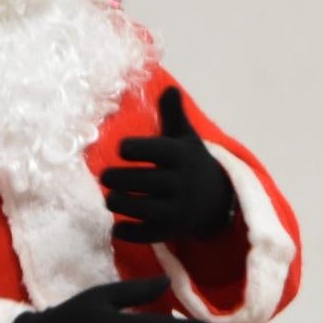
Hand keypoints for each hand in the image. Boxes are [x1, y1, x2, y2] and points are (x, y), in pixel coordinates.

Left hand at [102, 90, 237, 245]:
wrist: (218, 201)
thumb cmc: (191, 165)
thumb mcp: (186, 139)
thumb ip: (173, 115)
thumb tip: (170, 88)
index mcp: (184, 157)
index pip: (158, 151)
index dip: (136, 148)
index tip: (121, 148)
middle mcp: (184, 183)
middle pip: (145, 181)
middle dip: (120, 179)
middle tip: (105, 177)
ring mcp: (179, 210)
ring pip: (144, 208)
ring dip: (121, 204)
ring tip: (110, 200)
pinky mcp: (173, 231)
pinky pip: (148, 234)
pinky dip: (130, 233)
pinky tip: (116, 229)